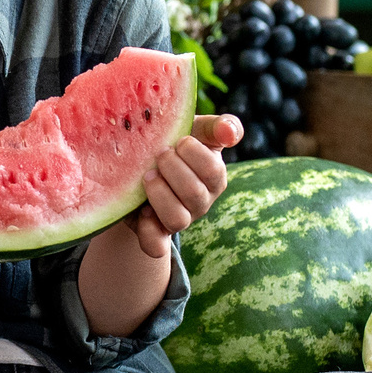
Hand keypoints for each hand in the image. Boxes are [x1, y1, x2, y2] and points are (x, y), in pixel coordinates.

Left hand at [128, 114, 240, 257]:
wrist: (141, 162)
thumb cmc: (175, 143)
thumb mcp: (196, 129)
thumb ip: (217, 127)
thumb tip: (231, 132)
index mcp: (213, 178)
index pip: (213, 171)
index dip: (194, 154)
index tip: (179, 140)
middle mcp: (200, 203)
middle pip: (195, 195)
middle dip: (173, 170)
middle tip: (158, 154)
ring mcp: (179, 219)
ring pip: (177, 220)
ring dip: (160, 195)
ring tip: (147, 176)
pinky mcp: (155, 232)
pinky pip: (156, 246)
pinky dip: (149, 232)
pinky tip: (141, 211)